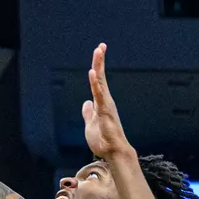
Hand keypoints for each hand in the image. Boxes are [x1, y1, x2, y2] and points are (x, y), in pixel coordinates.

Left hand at [83, 44, 131, 159]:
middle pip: (100, 77)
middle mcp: (105, 101)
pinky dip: (95, 83)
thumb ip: (88, 113)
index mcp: (100, 103)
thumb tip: (86, 103)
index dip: (97, 67)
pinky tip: (92, 72)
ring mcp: (106, 105)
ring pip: (100, 82)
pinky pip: (100, 94)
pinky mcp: (106, 111)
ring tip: (98, 52)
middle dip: (100, 61)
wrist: (113, 152)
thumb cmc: (104, 140)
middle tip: (101, 46)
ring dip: (99, 66)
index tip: (99, 52)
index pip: (97, 82)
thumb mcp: (90, 125)